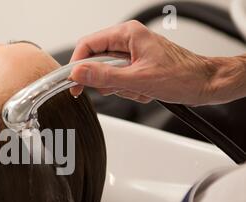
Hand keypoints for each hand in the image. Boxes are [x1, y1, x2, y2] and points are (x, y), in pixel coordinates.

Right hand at [69, 20, 216, 105]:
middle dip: (106, 81)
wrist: (204, 84)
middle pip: (97, 61)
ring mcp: (133, 54)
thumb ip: (105, 76)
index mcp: (128, 34)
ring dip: (120, 87)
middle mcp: (129, 41)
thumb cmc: (182, 76)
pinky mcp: (137, 66)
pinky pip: (120, 80)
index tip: (73, 82)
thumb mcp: (139, 79)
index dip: (77, 65)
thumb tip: (79, 73)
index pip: (88, 45)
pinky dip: (129, 90)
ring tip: (139, 89)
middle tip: (117, 88)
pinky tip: (145, 91)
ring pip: (108, 74)